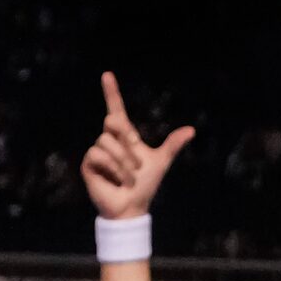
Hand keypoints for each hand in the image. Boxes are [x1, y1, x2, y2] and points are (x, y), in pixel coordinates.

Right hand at [81, 73, 193, 221]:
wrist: (132, 205)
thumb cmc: (145, 185)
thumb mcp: (161, 161)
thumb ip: (172, 144)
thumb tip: (192, 130)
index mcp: (125, 137)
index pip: (116, 109)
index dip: (111, 92)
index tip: (107, 74)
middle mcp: (109, 141)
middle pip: (111, 121)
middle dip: (125, 137)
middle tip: (135, 159)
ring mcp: (97, 152)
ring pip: (106, 141)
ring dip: (122, 160)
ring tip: (128, 176)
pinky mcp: (88, 165)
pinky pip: (98, 154)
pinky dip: (112, 166)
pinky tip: (116, 179)